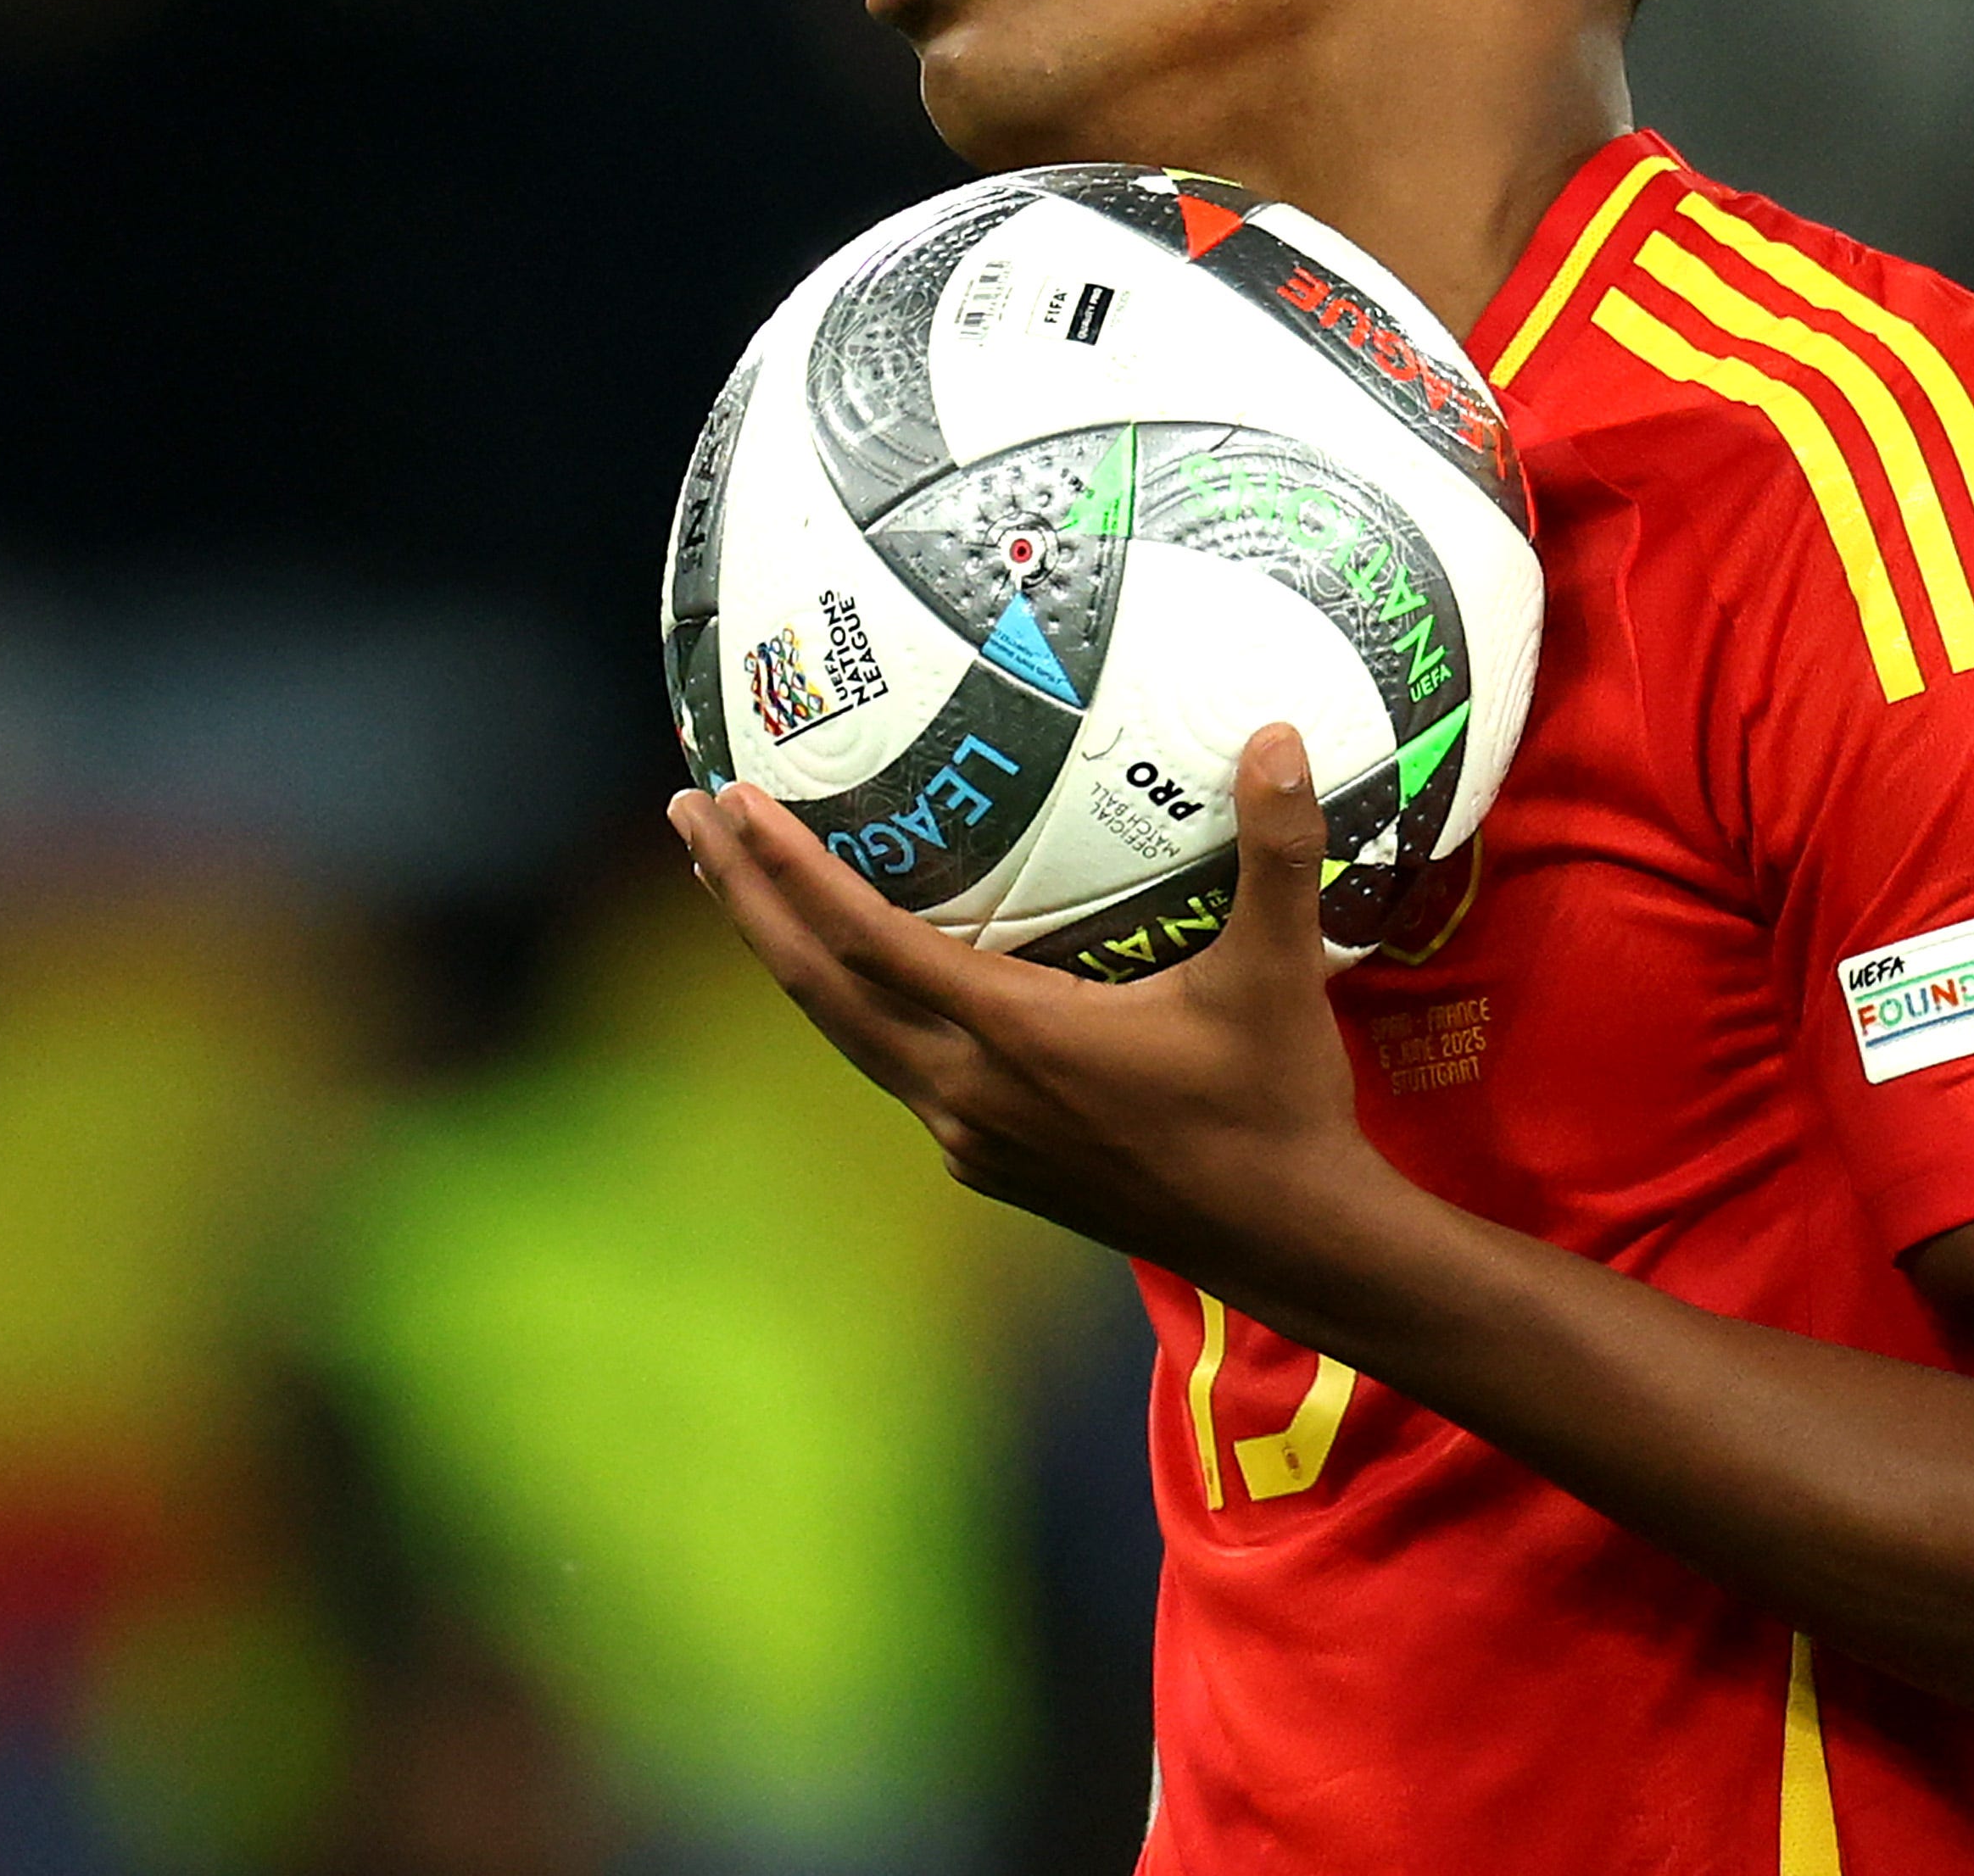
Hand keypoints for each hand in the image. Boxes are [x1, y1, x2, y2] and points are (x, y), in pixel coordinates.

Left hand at [667, 725, 1400, 1297]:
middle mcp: (965, 1089)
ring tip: (736, 877)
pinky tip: (853, 969)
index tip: (732, 801)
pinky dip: (849, 1003)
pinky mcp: (986, 1160)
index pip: (866, 944)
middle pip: (816, 986)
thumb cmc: (1276, 1103)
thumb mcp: (1278, 970)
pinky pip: (892, 1066)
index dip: (790, 871)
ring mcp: (968, 1133)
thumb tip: (1284, 731)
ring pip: (843, 1031)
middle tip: (688, 811)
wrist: (1285, 1241)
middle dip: (743, 896)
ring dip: (783, 951)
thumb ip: (1278, 848)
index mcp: (1011, 1036)